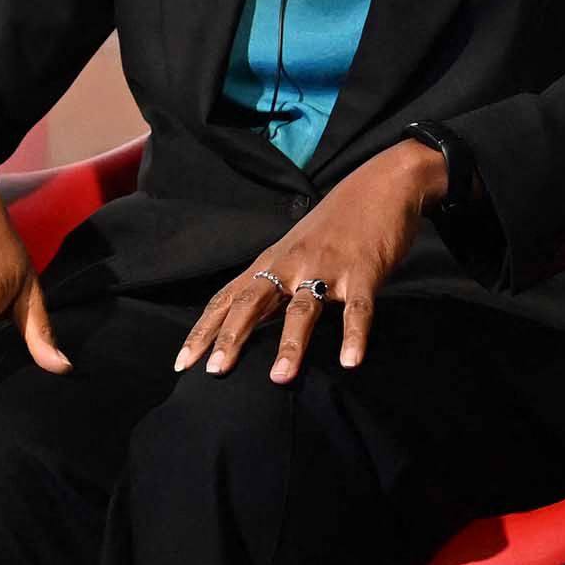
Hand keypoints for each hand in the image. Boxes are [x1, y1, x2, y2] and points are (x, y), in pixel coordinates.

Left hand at [179, 141, 446, 383]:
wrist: (382, 185)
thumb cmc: (335, 225)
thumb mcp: (294, 252)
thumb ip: (273, 286)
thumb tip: (250, 327)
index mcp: (271, 263)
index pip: (227, 299)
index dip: (204, 331)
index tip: (182, 363)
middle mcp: (291, 264)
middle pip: (252, 301)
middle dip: (232, 336)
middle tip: (215, 371)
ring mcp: (327, 267)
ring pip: (302, 309)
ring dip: (291, 344)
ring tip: (279, 379)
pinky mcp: (363, 270)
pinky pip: (358, 308)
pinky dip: (354, 335)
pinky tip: (351, 362)